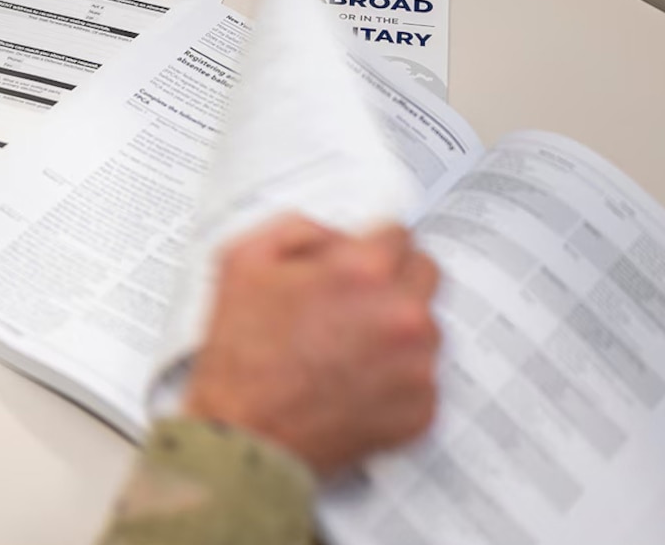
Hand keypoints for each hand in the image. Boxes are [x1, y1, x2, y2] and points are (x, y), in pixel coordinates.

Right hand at [185, 216, 440, 478]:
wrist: (243, 437)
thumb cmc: (239, 356)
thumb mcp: (242, 261)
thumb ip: (297, 227)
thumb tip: (336, 232)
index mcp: (364, 272)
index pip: (399, 234)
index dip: (368, 246)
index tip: (353, 266)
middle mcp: (402, 315)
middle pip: (424, 274)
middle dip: (391, 281)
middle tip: (352, 305)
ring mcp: (417, 367)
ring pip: (425, 328)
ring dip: (396, 331)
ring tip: (346, 351)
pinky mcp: (422, 410)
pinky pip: (422, 378)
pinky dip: (396, 379)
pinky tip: (354, 385)